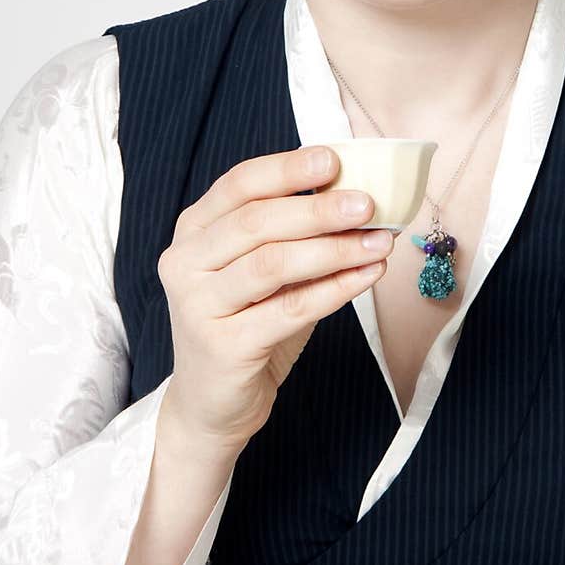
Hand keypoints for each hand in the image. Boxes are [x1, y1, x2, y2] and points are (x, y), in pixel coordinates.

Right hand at [156, 145, 397, 452]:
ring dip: (334, 248)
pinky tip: (368, 275)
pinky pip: (290, 309)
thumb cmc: (246, 324)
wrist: (212, 404)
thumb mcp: (261, 270)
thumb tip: (356, 195)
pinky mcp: (222, 347)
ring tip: (380, 240)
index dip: (286, 170)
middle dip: (318, 209)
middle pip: (256, 222)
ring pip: (273, 264)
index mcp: (193, 231)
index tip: (333, 160)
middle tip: (368, 203)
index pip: (238, 185)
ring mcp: (197, 306)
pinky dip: (336, 289)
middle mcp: (185, 263)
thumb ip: (292, 234)